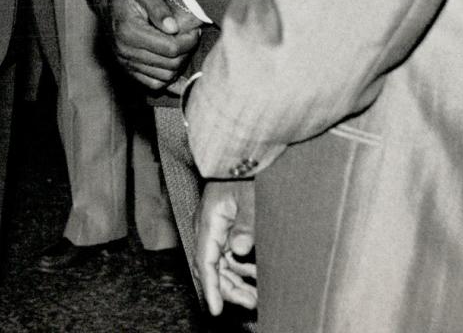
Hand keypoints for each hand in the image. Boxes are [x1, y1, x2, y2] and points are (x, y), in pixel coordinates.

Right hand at [94, 0, 198, 89]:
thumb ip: (159, 8)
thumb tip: (173, 28)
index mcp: (130, 32)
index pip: (170, 48)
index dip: (189, 41)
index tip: (195, 30)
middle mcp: (125, 51)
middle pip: (169, 65)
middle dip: (186, 52)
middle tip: (191, 37)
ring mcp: (125, 62)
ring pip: (163, 78)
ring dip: (179, 65)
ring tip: (183, 47)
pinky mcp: (127, 68)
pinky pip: (152, 84)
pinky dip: (167, 78)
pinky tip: (175, 62)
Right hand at [197, 180, 257, 315]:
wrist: (248, 152)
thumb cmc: (247, 171)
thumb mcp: (251, 196)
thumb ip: (246, 223)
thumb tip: (239, 249)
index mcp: (209, 219)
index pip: (205, 261)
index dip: (210, 287)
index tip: (215, 310)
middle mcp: (208, 226)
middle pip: (212, 267)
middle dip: (228, 289)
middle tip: (251, 303)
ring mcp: (217, 226)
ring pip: (221, 263)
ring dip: (237, 280)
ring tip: (257, 296)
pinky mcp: (227, 225)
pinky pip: (229, 254)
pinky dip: (241, 267)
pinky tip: (257, 275)